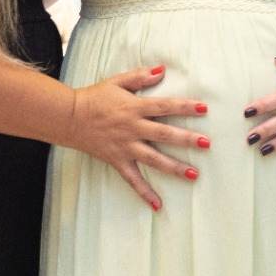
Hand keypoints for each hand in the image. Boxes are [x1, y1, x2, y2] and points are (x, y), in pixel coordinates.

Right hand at [68, 65, 208, 210]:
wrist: (69, 117)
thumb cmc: (95, 97)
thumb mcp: (117, 82)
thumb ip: (140, 76)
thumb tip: (162, 70)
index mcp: (134, 107)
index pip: (165, 106)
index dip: (185, 106)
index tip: (204, 108)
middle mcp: (132, 128)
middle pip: (164, 134)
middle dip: (186, 139)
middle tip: (206, 143)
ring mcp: (125, 147)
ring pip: (154, 159)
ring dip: (174, 167)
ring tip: (195, 174)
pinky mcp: (117, 161)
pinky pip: (133, 179)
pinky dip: (145, 193)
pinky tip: (158, 205)